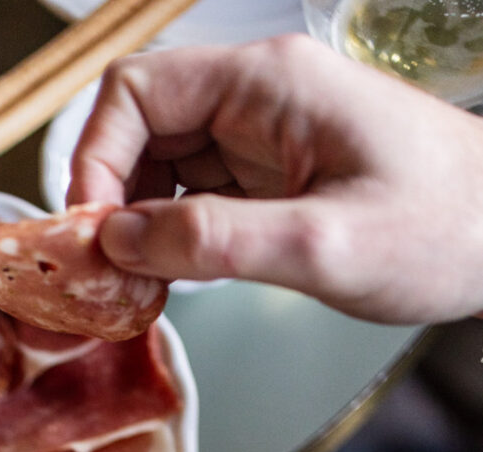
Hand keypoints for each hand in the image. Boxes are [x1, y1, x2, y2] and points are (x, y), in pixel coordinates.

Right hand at [68, 35, 482, 319]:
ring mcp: (265, 136)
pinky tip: (169, 281)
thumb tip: (119, 243)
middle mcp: (259, 98)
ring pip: (160, 164)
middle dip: (108, 198)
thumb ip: (214, 242)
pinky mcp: (274, 175)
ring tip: (134, 288)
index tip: (89, 235)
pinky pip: (194, 194)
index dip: (96, 160)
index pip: (137, 92)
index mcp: (268, 85)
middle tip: (102, 274)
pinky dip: (168, 237)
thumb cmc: (441, 229)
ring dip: (134, 224)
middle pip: (139, 127)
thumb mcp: (321, 247)